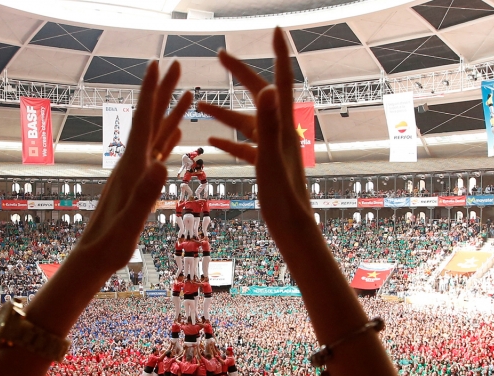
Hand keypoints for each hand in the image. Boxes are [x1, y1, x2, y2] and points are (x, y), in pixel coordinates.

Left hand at [49, 61, 191, 279]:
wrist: (93, 258)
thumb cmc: (111, 244)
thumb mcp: (131, 221)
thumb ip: (146, 194)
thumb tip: (163, 163)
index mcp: (132, 166)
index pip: (143, 120)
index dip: (152, 91)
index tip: (159, 64)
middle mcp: (132, 163)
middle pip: (150, 119)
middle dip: (163, 91)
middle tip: (178, 64)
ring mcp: (136, 173)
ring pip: (156, 133)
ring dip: (170, 111)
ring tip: (187, 93)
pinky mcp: (139, 183)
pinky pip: (157, 152)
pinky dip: (168, 137)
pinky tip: (177, 133)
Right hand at [196, 29, 313, 263]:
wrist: (293, 228)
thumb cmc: (283, 198)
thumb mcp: (270, 159)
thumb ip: (268, 123)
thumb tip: (265, 89)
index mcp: (283, 126)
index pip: (280, 81)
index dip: (278, 53)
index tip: (274, 29)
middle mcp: (281, 132)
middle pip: (260, 95)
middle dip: (240, 74)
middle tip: (221, 55)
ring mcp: (274, 149)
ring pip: (247, 123)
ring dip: (225, 113)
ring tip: (200, 105)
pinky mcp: (268, 165)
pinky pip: (247, 148)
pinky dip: (231, 142)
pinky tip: (215, 143)